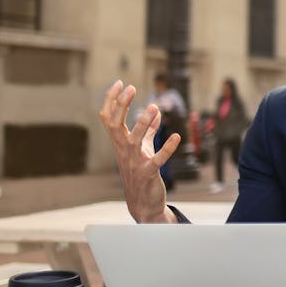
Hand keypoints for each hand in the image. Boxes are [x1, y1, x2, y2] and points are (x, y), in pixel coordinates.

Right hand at [98, 80, 178, 223]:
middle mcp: (123, 151)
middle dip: (122, 106)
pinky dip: (166, 148)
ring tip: (153, 107)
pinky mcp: (148, 174)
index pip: (109, 118)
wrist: (143, 204)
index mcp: (120, 143)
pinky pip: (157, 160)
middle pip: (116, 125)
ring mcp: (134, 163)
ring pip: (134, 141)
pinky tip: (176, 136)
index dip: (112, 100)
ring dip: (143, 124)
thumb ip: (148, 131)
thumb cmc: (141, 172)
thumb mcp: (143, 149)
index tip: (119, 82)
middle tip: (131, 88)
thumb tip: (156, 111)